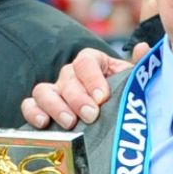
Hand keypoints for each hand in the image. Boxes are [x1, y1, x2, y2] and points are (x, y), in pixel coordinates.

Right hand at [18, 48, 132, 129]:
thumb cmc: (122, 96)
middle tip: (90, 116)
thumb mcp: (132, 82)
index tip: (103, 98)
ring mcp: (54, 91)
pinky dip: (32, 113)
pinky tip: (43, 124)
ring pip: (43, 90)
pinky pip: (29, 105)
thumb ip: (139, 67)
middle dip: (78, 98)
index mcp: (93, 62)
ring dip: (55, 106)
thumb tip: (143, 49)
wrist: (114, 117)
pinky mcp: (42, 108)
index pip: (86, 61)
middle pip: (66, 78)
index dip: (92, 79)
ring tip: (70, 123)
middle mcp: (70, 74)